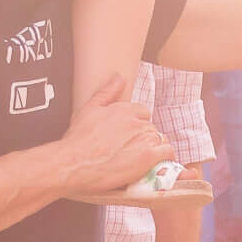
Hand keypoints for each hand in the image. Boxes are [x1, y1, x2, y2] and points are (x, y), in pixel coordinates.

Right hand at [62, 72, 172, 194]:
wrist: (73, 163)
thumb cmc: (77, 140)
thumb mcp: (88, 109)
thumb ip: (107, 92)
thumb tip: (119, 77)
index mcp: (123, 110)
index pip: (143, 113)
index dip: (137, 125)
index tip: (129, 136)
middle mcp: (135, 122)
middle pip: (151, 127)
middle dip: (144, 138)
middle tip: (132, 150)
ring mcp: (143, 138)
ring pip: (160, 139)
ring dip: (154, 148)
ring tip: (140, 159)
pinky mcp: (147, 156)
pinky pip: (167, 152)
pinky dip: (164, 158)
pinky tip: (155, 164)